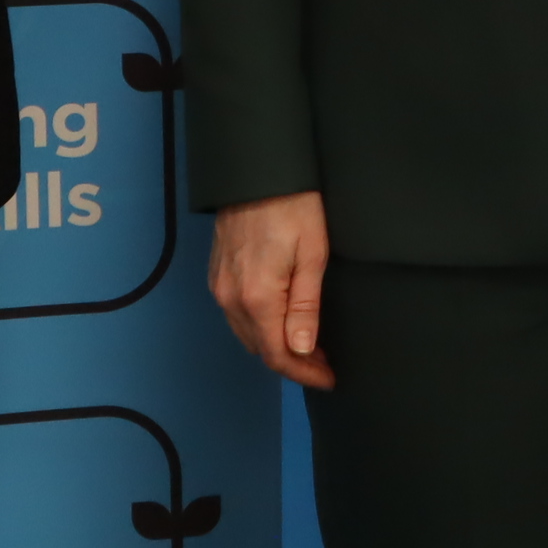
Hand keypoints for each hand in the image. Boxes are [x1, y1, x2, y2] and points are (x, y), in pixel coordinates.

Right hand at [211, 193, 334, 388]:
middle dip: (293, 362)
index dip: (304, 373)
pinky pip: (236, 315)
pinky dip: (259, 328)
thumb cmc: (294, 206)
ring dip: (275, 346)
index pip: (278, 354)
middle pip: (260, 348)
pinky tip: (281, 323)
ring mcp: (219, 286)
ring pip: (246, 334)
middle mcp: (230, 298)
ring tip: (309, 348)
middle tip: (325, 364)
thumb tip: (302, 350)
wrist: (256, 168)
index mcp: (257, 298)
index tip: (330, 378)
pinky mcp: (217, 274)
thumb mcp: (313, 254)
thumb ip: (305, 306)